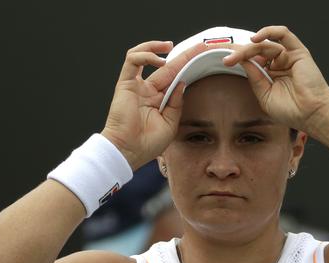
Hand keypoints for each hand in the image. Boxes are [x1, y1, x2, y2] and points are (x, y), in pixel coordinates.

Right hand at [101, 41, 207, 170]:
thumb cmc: (147, 143)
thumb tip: (182, 83)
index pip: (175, 77)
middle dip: (184, 55)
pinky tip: (159, 60)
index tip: (203, 58)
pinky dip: (145, 55)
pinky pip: (132, 61)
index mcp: (158, 100)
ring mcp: (136, 86)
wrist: (128, 151)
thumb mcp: (170, 123)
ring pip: (144, 57)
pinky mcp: (125, 84)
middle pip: (167, 66)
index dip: (188, 66)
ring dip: (156, 47)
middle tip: (200, 46)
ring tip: (170, 46)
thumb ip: (176, 103)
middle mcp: (147, 90)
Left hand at [223, 26, 328, 133]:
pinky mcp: (298, 52)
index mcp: (272, 75)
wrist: (311, 114)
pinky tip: (255, 39)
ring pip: (265, 44)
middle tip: (227, 60)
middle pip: (256, 52)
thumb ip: (255, 78)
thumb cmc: (292, 111)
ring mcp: (289, 57)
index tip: (224, 61)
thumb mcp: (264, 95)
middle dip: (240, 54)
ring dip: (249, 48)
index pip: (253, 62)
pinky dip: (269, 32)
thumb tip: (243, 62)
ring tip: (237, 56)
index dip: (239, 59)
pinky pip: (283, 34)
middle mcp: (280, 64)